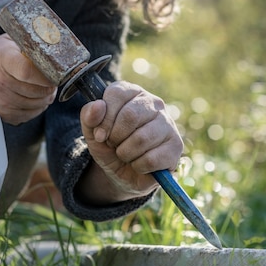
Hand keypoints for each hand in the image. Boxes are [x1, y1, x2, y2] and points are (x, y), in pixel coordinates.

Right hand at [0, 34, 56, 123]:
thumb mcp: (9, 40)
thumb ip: (30, 41)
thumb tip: (54, 40)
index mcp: (3, 59)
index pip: (28, 71)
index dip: (46, 75)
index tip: (54, 73)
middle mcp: (0, 82)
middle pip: (37, 90)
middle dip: (50, 86)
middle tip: (51, 79)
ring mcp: (1, 101)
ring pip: (38, 104)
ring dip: (46, 97)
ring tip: (43, 86)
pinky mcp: (4, 114)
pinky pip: (31, 114)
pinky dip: (38, 106)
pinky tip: (34, 96)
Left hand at [79, 81, 182, 201]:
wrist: (124, 173)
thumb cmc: (110, 146)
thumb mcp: (92, 132)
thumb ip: (89, 117)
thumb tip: (97, 106)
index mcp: (132, 92)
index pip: (117, 94)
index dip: (104, 119)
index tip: (100, 135)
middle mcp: (153, 102)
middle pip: (130, 116)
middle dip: (115, 137)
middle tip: (114, 145)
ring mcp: (168, 123)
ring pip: (141, 139)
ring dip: (126, 154)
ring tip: (126, 154)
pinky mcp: (176, 145)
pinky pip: (152, 159)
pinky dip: (139, 166)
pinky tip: (140, 164)